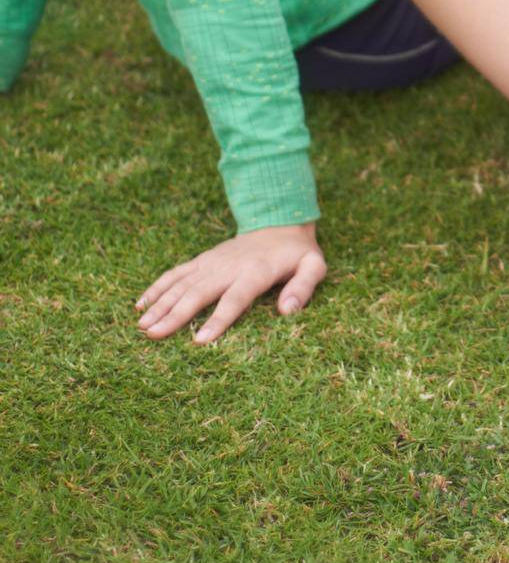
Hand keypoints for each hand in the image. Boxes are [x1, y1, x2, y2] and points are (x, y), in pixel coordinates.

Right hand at [135, 222, 325, 343]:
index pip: (235, 298)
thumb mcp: (314, 266)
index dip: (218, 319)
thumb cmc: (298, 252)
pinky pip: (177, 273)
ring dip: (161, 304)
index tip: (199, 340)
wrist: (280, 221)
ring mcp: (212, 262)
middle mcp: (229, 266)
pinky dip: (157, 287)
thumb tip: (288, 310)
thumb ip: (304, 286)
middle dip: (176, 314)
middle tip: (153, 335)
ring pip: (182, 284)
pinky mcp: (203, 259)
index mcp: (256, 272)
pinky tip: (140, 304)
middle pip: (199, 292)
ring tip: (141, 326)